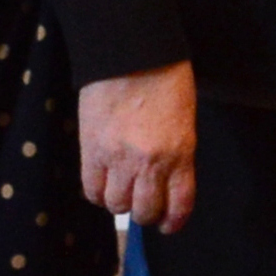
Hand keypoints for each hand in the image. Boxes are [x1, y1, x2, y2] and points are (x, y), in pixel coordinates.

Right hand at [78, 61, 196, 232]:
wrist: (131, 52)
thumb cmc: (166, 76)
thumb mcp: (185, 117)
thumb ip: (178, 152)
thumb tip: (167, 179)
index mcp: (181, 152)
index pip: (179, 203)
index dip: (173, 220)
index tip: (169, 224)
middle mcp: (150, 162)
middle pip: (144, 211)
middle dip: (146, 212)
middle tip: (144, 204)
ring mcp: (118, 158)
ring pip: (115, 204)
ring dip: (119, 201)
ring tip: (122, 188)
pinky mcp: (91, 150)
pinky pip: (90, 189)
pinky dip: (97, 191)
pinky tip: (103, 181)